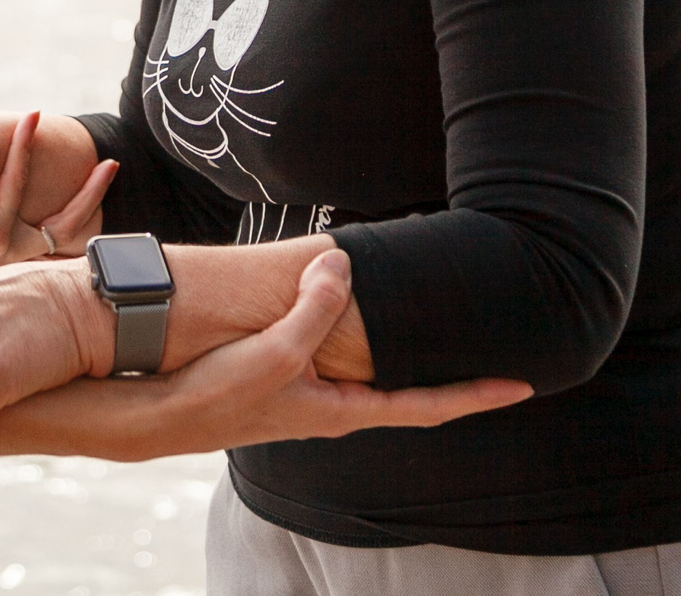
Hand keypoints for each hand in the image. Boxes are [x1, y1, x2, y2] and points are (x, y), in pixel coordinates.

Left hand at [0, 113, 118, 269]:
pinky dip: (25, 150)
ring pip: (60, 225)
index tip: (83, 197)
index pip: (33, 243)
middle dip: (89, 208)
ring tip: (109, 164)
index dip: (61, 221)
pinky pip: (20, 184)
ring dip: (86, 193)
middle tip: (111, 173)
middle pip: (60, 238)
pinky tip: (35, 122)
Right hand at [74, 252, 533, 458]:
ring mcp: (309, 394)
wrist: (158, 416)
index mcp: (343, 412)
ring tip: (435, 318)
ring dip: (401, 346)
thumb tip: (343, 264)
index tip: (522, 386)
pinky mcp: (283, 375)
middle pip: (405, 387)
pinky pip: (334, 350)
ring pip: (369, 366)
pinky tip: (355, 305)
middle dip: (447, 368)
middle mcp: (333, 407)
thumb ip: (314, 310)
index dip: (476, 397)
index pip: (426, 408)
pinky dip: (355, 328)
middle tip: (490, 342)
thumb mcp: (274, 352)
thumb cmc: (217, 394)